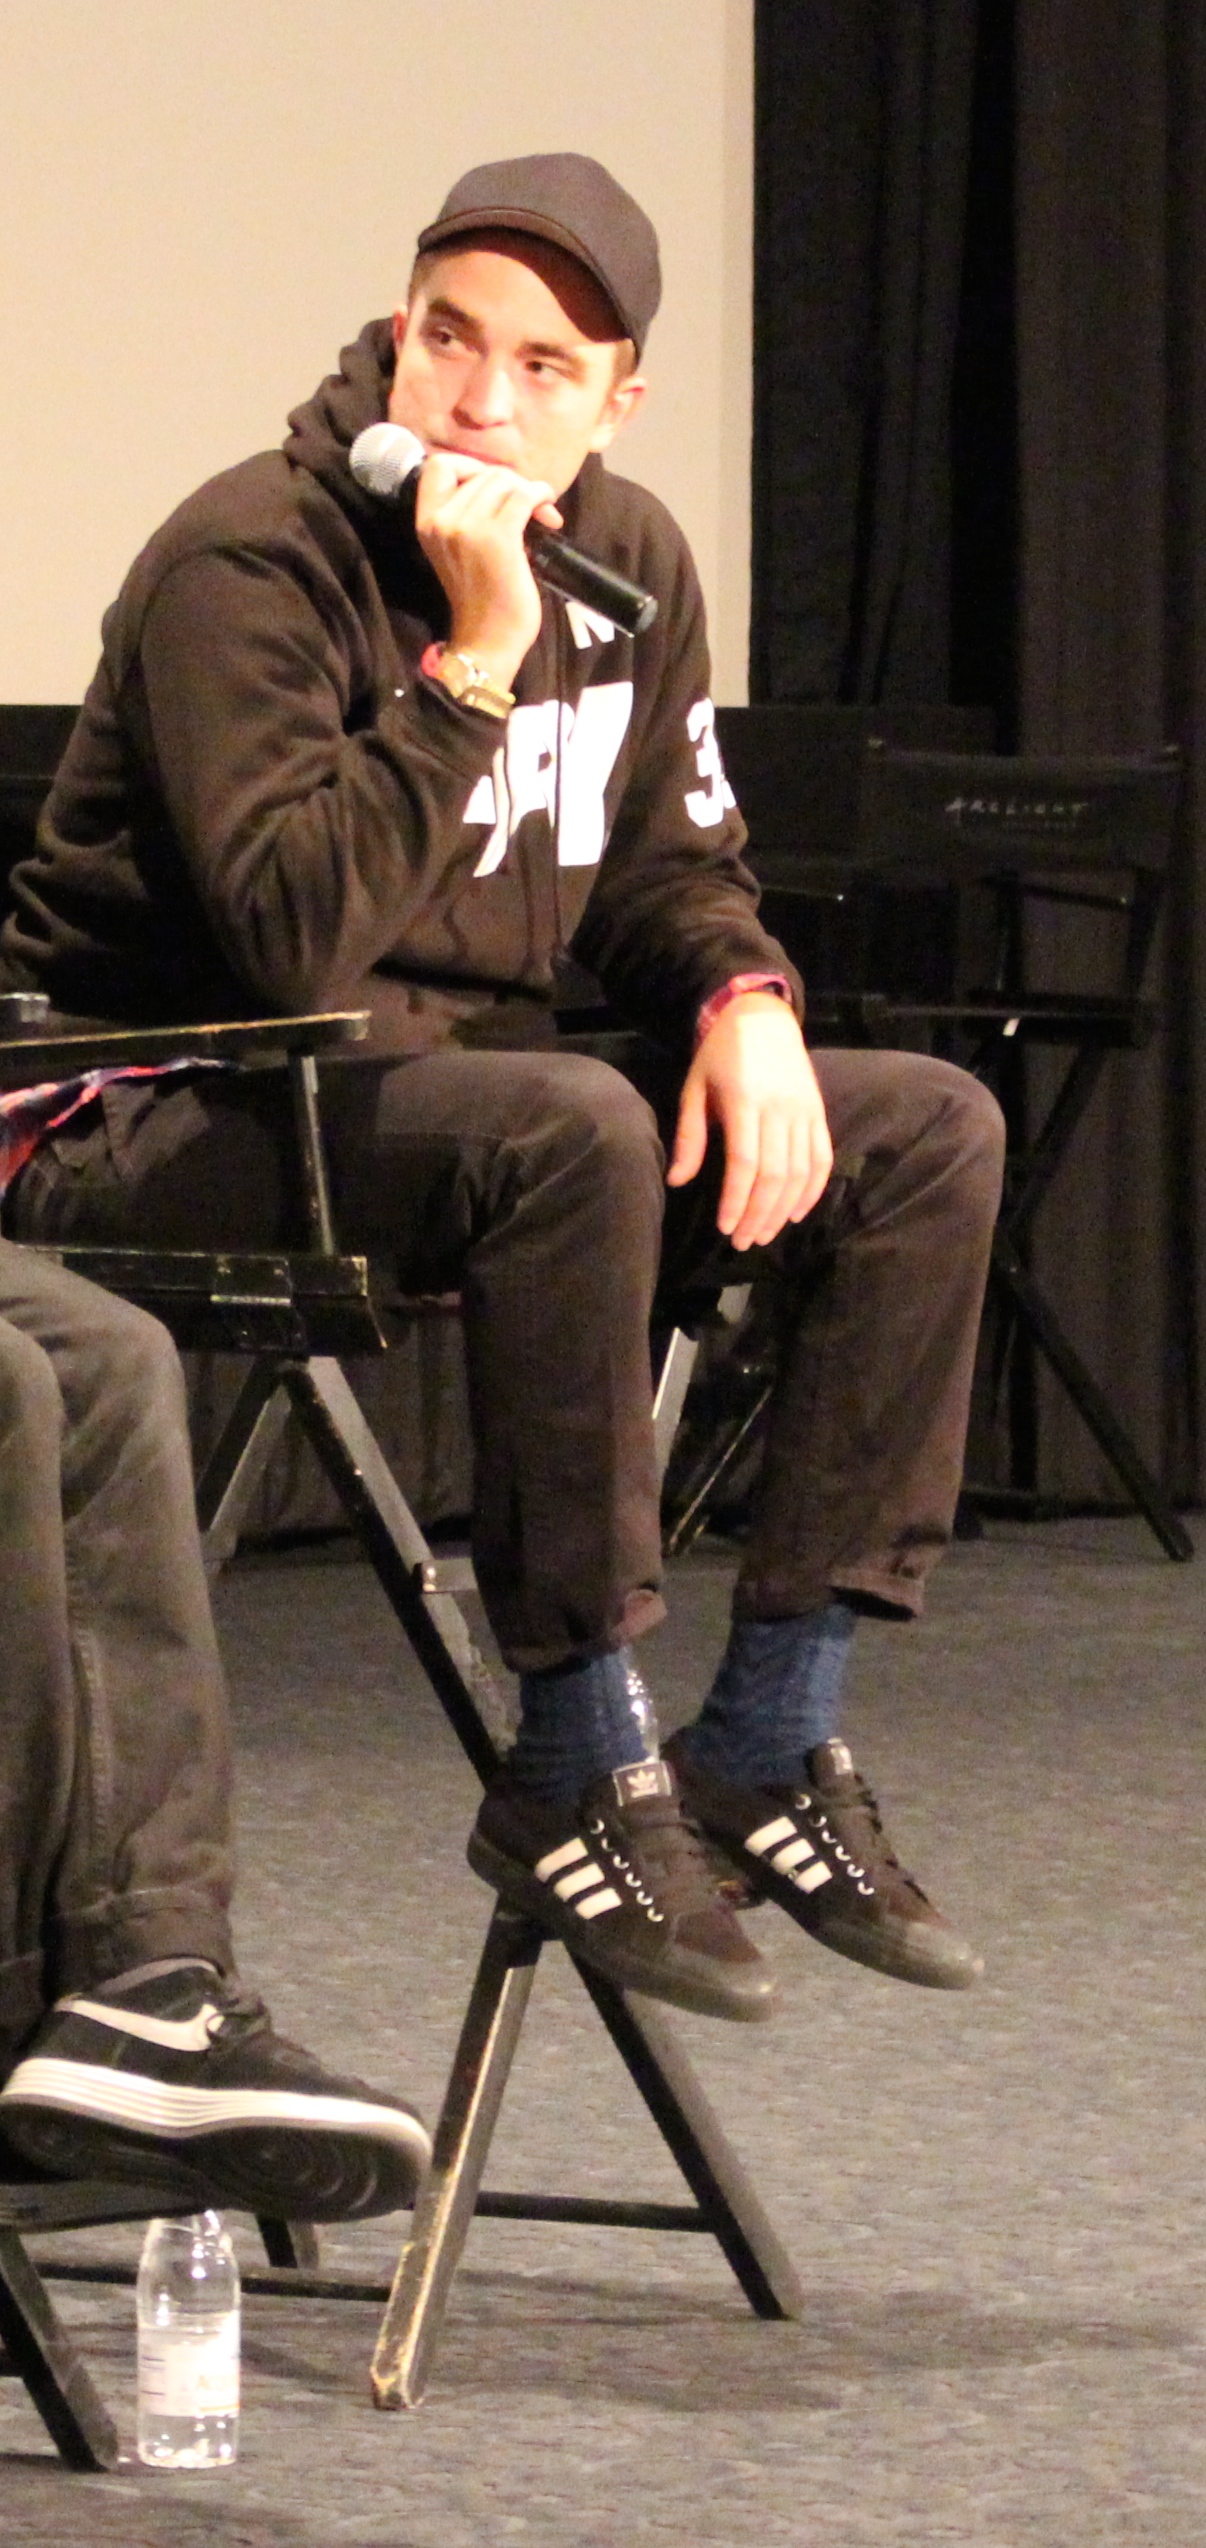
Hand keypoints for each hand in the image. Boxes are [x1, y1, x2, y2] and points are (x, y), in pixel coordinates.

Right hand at [414, 451, 562, 689]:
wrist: (488, 642)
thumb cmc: (481, 598)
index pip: (438, 464)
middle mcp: (442, 521)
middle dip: (511, 484)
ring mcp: (468, 528)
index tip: (492, 490)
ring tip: (541, 515)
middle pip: (483, 472)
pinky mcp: (498, 538)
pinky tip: (549, 514)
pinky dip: (541, 497)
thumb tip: (509, 482)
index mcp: (426, 522)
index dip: (470, 467)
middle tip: (528, 508)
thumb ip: (469, 513)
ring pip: (505, 481)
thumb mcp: (459, 548)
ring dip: (529, 492)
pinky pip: (524, 496)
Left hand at [666, 993, 833, 1248]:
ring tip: (765, 1234)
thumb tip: (677, 1181)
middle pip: (775, 1174)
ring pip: (800, 1171)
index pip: (745, 1163)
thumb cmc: (720, 1055)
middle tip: (744, 1242)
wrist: (761, 1016)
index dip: (737, 1200)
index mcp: (744, 1101)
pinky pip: (822, 1157)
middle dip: (759, 1214)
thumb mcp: (694, 1088)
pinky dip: (813, 1189)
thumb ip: (689, 1136)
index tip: (726, 1227)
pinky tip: (797, 1213)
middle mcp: (779, 1107)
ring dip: (783, 1209)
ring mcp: (804, 1110)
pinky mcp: (818, 1112)